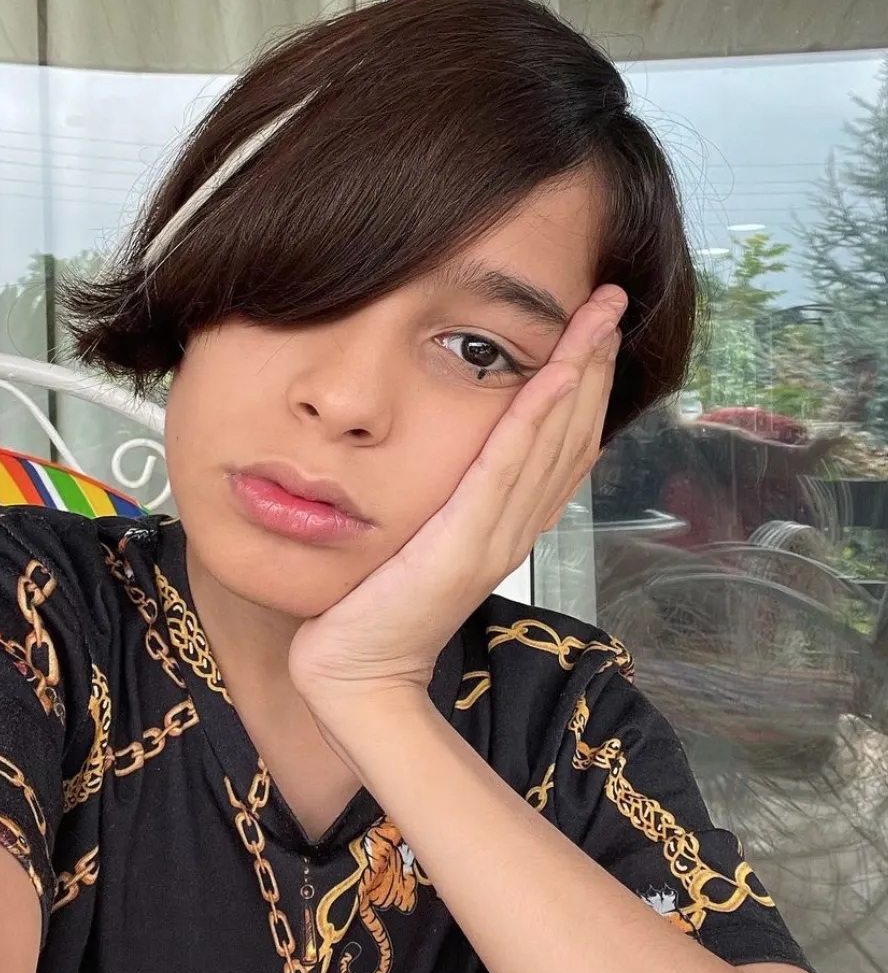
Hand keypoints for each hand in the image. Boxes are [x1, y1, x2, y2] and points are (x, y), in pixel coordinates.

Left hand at [288, 284, 626, 733]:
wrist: (359, 674)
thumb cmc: (378, 607)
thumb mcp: (423, 538)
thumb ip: (447, 500)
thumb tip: (448, 452)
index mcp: (508, 523)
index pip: (562, 442)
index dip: (586, 382)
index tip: (595, 326)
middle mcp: (515, 525)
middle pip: (572, 431)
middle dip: (596, 360)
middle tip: (613, 298)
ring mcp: (496, 534)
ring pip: (553, 439)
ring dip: (580, 371)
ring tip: (599, 314)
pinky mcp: (465, 541)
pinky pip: (509, 466)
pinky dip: (537, 415)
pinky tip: (557, 370)